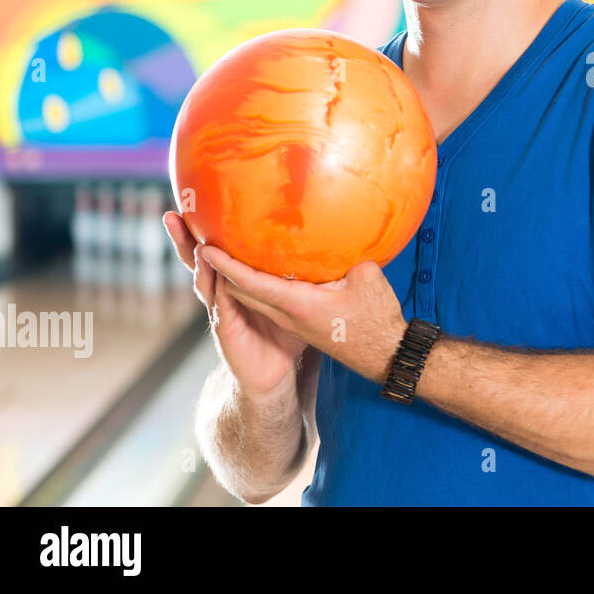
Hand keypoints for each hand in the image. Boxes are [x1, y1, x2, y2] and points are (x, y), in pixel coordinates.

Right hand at [164, 211, 306, 397]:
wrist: (275, 374)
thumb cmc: (284, 332)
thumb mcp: (292, 296)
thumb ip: (299, 272)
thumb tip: (328, 242)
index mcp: (234, 283)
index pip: (216, 250)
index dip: (202, 228)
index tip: (193, 201)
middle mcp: (221, 293)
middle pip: (198, 260)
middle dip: (184, 238)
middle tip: (172, 213)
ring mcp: (220, 310)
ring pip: (203, 279)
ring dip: (195, 258)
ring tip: (192, 238)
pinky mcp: (225, 328)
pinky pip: (219, 304)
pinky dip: (215, 287)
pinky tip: (214, 272)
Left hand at [198, 244, 407, 386]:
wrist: (386, 355)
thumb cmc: (377, 320)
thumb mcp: (366, 278)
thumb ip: (346, 256)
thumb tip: (337, 237)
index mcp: (296, 305)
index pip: (249, 284)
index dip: (226, 265)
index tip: (206, 248)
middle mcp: (287, 316)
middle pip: (241, 293)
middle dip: (221, 271)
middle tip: (209, 244)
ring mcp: (293, 322)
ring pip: (252, 300)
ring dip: (235, 280)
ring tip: (226, 253)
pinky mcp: (301, 324)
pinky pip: (268, 303)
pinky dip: (255, 286)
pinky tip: (262, 270)